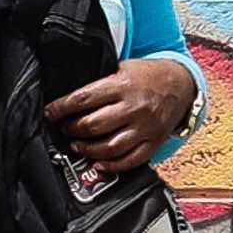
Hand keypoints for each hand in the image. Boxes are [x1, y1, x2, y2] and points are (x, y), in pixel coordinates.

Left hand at [42, 56, 198, 178]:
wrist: (182, 83)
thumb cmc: (147, 75)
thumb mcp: (122, 67)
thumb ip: (99, 81)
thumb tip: (69, 95)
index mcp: (122, 85)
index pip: (83, 99)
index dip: (61, 108)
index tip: (50, 112)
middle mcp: (133, 107)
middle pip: (93, 125)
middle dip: (72, 129)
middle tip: (64, 128)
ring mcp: (145, 127)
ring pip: (109, 147)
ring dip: (87, 149)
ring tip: (77, 145)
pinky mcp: (153, 142)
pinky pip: (129, 160)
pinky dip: (111, 165)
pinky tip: (98, 163)